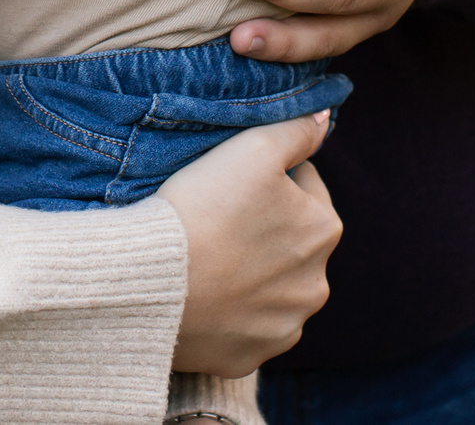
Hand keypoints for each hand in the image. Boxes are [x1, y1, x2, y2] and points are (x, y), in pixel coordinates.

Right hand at [159, 112, 340, 375]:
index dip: (267, 176)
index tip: (231, 180)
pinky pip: (245, 326)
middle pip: (290, 240)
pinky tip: (202, 292)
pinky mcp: (250, 356)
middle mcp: (316, 285)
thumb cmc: (201, 206)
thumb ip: (295, 130)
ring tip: (207, 255)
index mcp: (324, 229)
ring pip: (271, 287)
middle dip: (264, 228)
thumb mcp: (251, 148)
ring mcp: (283, 327)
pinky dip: (230, 312)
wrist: (150, 280)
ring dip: (250, 272)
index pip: (304, 186)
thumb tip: (323, 119)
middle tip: (216, 216)